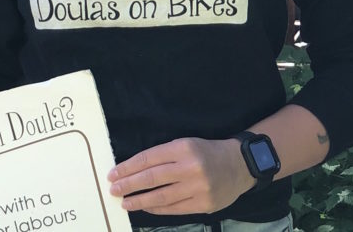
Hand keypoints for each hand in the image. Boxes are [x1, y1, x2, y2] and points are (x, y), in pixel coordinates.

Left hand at [106, 137, 253, 215]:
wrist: (239, 165)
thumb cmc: (205, 152)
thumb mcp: (185, 144)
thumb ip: (162, 156)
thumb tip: (134, 170)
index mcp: (182, 147)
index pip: (148, 158)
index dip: (128, 167)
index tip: (113, 173)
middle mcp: (190, 167)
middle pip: (152, 177)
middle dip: (129, 185)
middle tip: (113, 189)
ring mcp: (198, 188)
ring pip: (162, 196)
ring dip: (140, 200)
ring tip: (125, 202)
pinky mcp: (204, 204)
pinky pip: (175, 208)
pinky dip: (157, 208)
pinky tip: (146, 207)